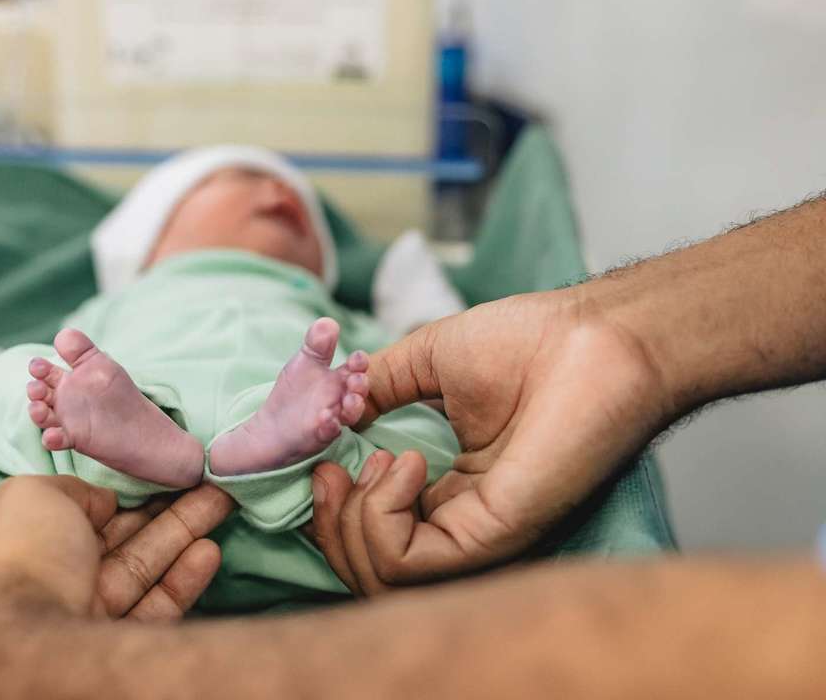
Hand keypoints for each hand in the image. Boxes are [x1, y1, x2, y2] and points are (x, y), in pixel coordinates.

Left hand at [0, 476, 233, 623]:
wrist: (25, 643)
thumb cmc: (18, 554)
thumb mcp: (31, 493)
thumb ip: (71, 488)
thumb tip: (103, 500)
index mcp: (0, 545)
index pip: (56, 513)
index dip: (102, 493)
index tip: (142, 470)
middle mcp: (36, 582)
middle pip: (106, 538)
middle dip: (155, 507)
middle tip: (198, 478)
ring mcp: (73, 617)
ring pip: (135, 569)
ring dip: (179, 534)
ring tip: (220, 500)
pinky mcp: (108, 646)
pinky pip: (149, 609)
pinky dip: (179, 580)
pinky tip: (208, 551)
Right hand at [309, 289, 671, 592]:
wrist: (592, 336)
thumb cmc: (527, 341)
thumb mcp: (425, 358)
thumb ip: (376, 389)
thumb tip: (330, 414)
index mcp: (448, 492)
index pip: (374, 534)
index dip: (335, 511)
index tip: (322, 462)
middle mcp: (460, 524)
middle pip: (369, 571)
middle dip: (329, 528)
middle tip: (330, 474)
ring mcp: (476, 534)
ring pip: (381, 580)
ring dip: (352, 523)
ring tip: (378, 462)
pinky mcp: (492, 535)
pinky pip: (407, 561)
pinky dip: (382, 514)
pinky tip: (404, 461)